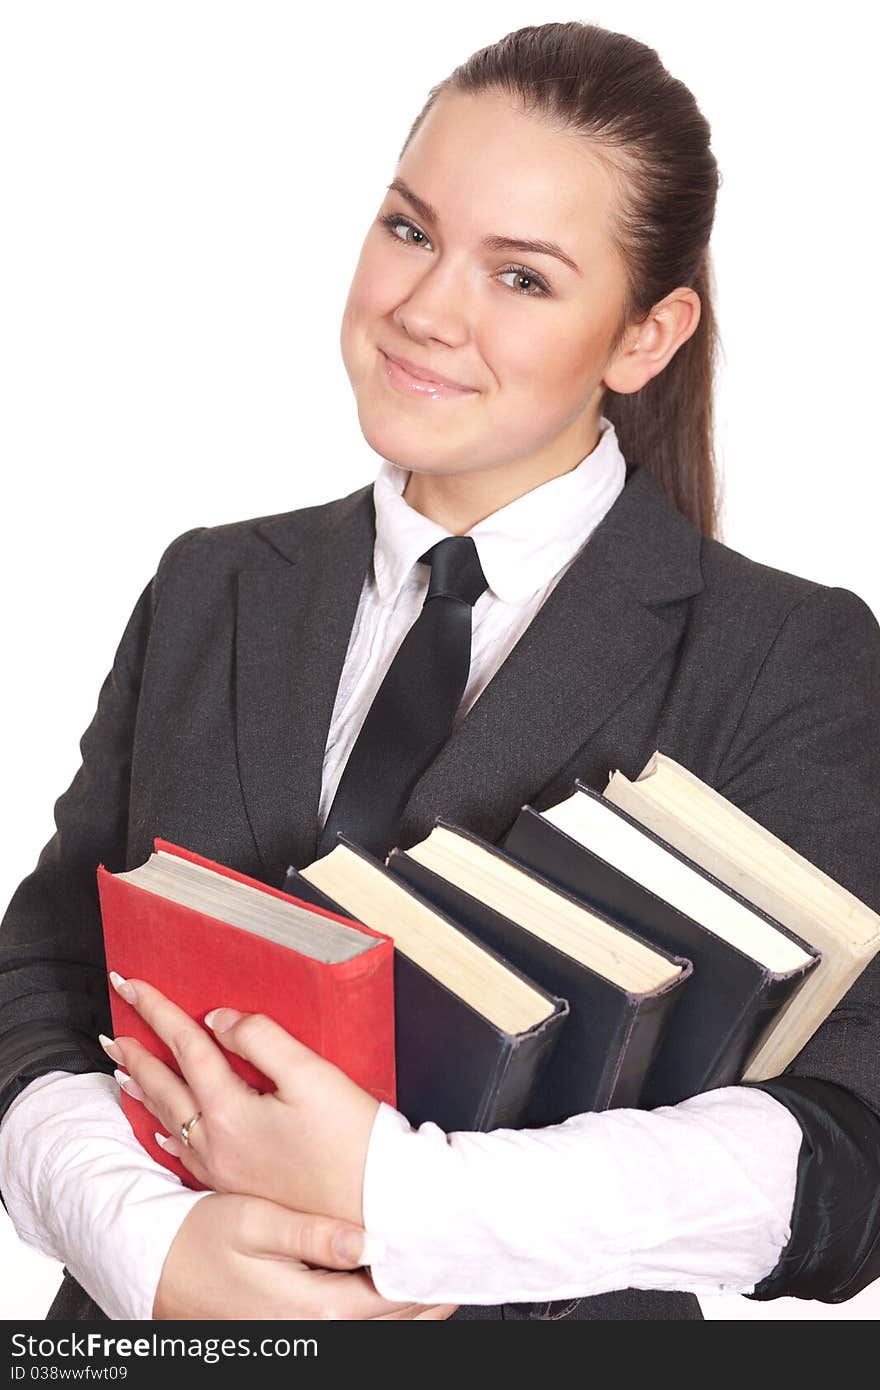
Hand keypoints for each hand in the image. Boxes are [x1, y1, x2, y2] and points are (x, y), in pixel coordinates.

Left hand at [104, 971, 380, 1223]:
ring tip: (123, 1069)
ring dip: (144, 1089)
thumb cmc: (352, 1140)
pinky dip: (164, 1132)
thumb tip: (221, 1020)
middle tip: (114, 1028)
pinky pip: (184, 1153)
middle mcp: (217, 1144)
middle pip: (166, 1086)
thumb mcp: (311, 1075)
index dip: (158, 1010)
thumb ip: (261, 1039)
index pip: (186, 1046)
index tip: (132, 984)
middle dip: (137, 1051)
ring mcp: (223, 1170)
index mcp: (231, 1112)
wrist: (375, 1205)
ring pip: (168, 1121)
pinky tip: (158, 1132)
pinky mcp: (237, 1186)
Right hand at [153, 1192, 456, 1319]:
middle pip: (392, 1322)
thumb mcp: (253, 1222)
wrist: (155, 1269)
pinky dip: (382, 1312)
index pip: (390, 1300)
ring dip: (410, 1307)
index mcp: (310, 1309)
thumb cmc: (199, 1240)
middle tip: (459, 1265)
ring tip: (438, 1277)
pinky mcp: (294, 1335)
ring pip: (376, 1331)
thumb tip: (367, 1240)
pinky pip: (352, 1328)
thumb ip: (312, 1234)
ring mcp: (302, 1339)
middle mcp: (311, 1334)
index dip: (427, 1278)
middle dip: (429, 1295)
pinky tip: (392, 1288)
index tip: (454, 1256)